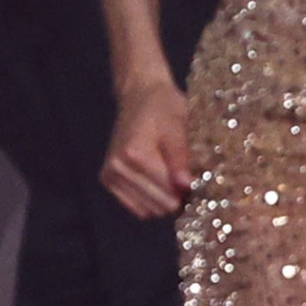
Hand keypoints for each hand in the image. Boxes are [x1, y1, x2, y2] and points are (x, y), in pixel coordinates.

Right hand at [101, 77, 196, 217]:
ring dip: (162, 199)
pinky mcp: (107, 179)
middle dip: (176, 197)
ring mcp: (110, 174)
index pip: (167, 192)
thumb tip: (185, 187)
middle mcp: (117, 167)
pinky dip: (149, 200)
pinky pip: (135, 206)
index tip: (198, 181)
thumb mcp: (178, 128)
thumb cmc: (163, 108)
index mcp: (135, 154)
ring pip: (147, 209)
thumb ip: (180, 159)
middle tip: (185, 179)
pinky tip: (157, 183)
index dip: (187, 191)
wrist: (139, 95)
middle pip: (158, 204)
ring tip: (171, 178)